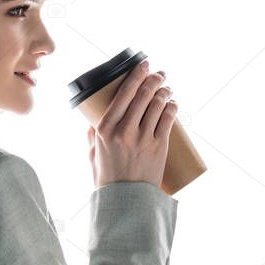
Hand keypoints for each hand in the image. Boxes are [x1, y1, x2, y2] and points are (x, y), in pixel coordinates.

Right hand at [87, 61, 177, 189]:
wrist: (125, 199)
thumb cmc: (107, 177)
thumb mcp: (92, 155)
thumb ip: (92, 137)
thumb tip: (93, 123)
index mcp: (104, 129)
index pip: (123, 94)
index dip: (136, 75)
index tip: (143, 65)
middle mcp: (123, 131)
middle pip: (142, 95)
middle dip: (153, 78)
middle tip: (159, 73)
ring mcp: (142, 138)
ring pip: (157, 104)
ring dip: (164, 91)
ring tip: (166, 87)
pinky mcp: (158, 146)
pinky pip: (167, 119)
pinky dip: (172, 107)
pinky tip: (172, 102)